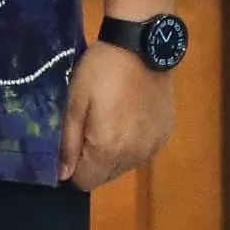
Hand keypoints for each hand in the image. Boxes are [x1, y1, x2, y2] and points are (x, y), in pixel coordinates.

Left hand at [62, 40, 177, 189]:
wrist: (143, 47)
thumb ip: (69, 142)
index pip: (85, 182)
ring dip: (112, 154)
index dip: (72, 169)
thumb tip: (63, 175)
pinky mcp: (166, 134)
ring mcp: (153, 146)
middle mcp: (134, 156)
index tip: (69, 148)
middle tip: (86, 130)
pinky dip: (132, 144)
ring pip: (125, 166)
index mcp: (108, 149)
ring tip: (107, 122)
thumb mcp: (75, 102)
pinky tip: (127, 118)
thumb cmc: (101, 72)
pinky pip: (142, 152)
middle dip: (91, 162)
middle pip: (105, 177)